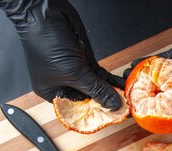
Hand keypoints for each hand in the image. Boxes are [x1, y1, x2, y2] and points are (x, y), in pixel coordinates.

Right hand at [0, 0, 123, 108]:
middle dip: (104, 100)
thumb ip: (96, 89)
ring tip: (125, 97)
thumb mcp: (75, 73)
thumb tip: (112, 103)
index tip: (112, 114)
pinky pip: (99, 74)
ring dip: (110, 90)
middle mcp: (62, 83)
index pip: (76, 107)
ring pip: (95, 85)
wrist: (46, 14)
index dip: (94, 111)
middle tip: (122, 106)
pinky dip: (110, 80)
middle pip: (88, 97)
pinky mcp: (84, 60)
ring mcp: (75, 71)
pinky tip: (121, 86)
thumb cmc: (46, 43)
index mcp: (51, 91)